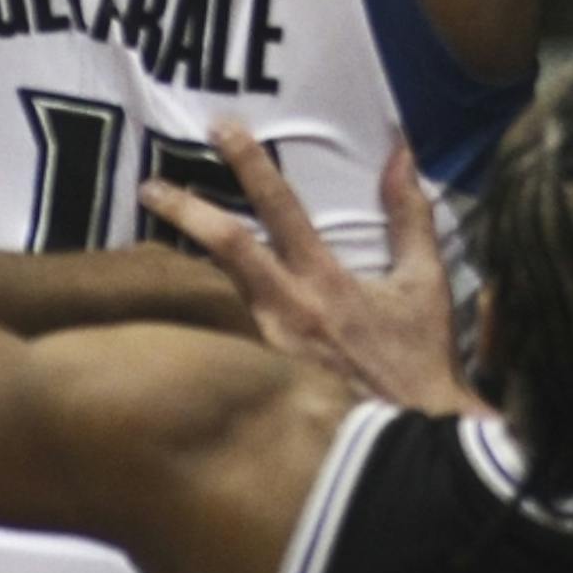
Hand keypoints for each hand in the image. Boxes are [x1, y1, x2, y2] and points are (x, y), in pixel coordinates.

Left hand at [140, 119, 478, 414]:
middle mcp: (285, 312)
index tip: (221, 130)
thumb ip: (410, 218)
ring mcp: (263, 350)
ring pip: (210, 296)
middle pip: (224, 250)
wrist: (406, 443)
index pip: (279, 210)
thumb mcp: (424, 284)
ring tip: (150, 240)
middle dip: (185, 210)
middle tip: (148, 185)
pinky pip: (216, 338)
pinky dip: (194, 316)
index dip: (249, 165)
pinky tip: (171, 310)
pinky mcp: (255, 380)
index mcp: (324, 283)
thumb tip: (399, 155)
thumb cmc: (416, 361)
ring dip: (180, 263)